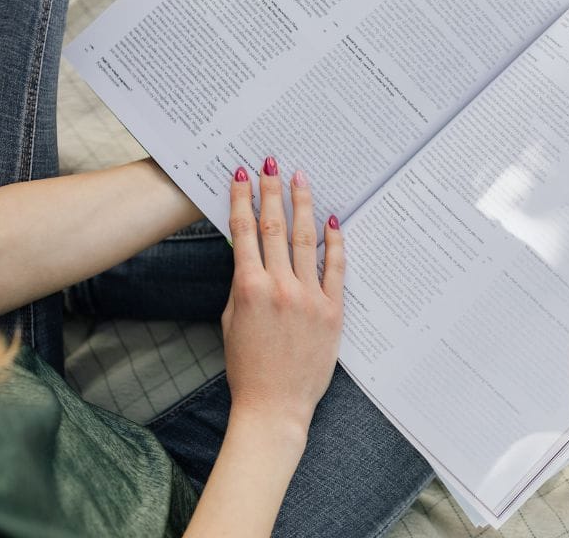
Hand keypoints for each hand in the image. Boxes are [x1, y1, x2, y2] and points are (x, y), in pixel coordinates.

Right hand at [222, 158, 343, 443]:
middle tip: (269, 162)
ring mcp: (309, 296)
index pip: (245, 232)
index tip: (240, 174)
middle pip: (275, 227)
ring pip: (305, 240)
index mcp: (249, 288)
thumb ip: (243, 284)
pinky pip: (335, 267)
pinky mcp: (332, 310)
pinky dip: (334, 241)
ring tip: (299, 178)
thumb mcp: (232, 320)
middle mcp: (280, 287)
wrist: (274, 405)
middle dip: (270, 191)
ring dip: (301, 205)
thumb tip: (252, 253)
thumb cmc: (248, 367)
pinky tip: (332, 219)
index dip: (241, 200)